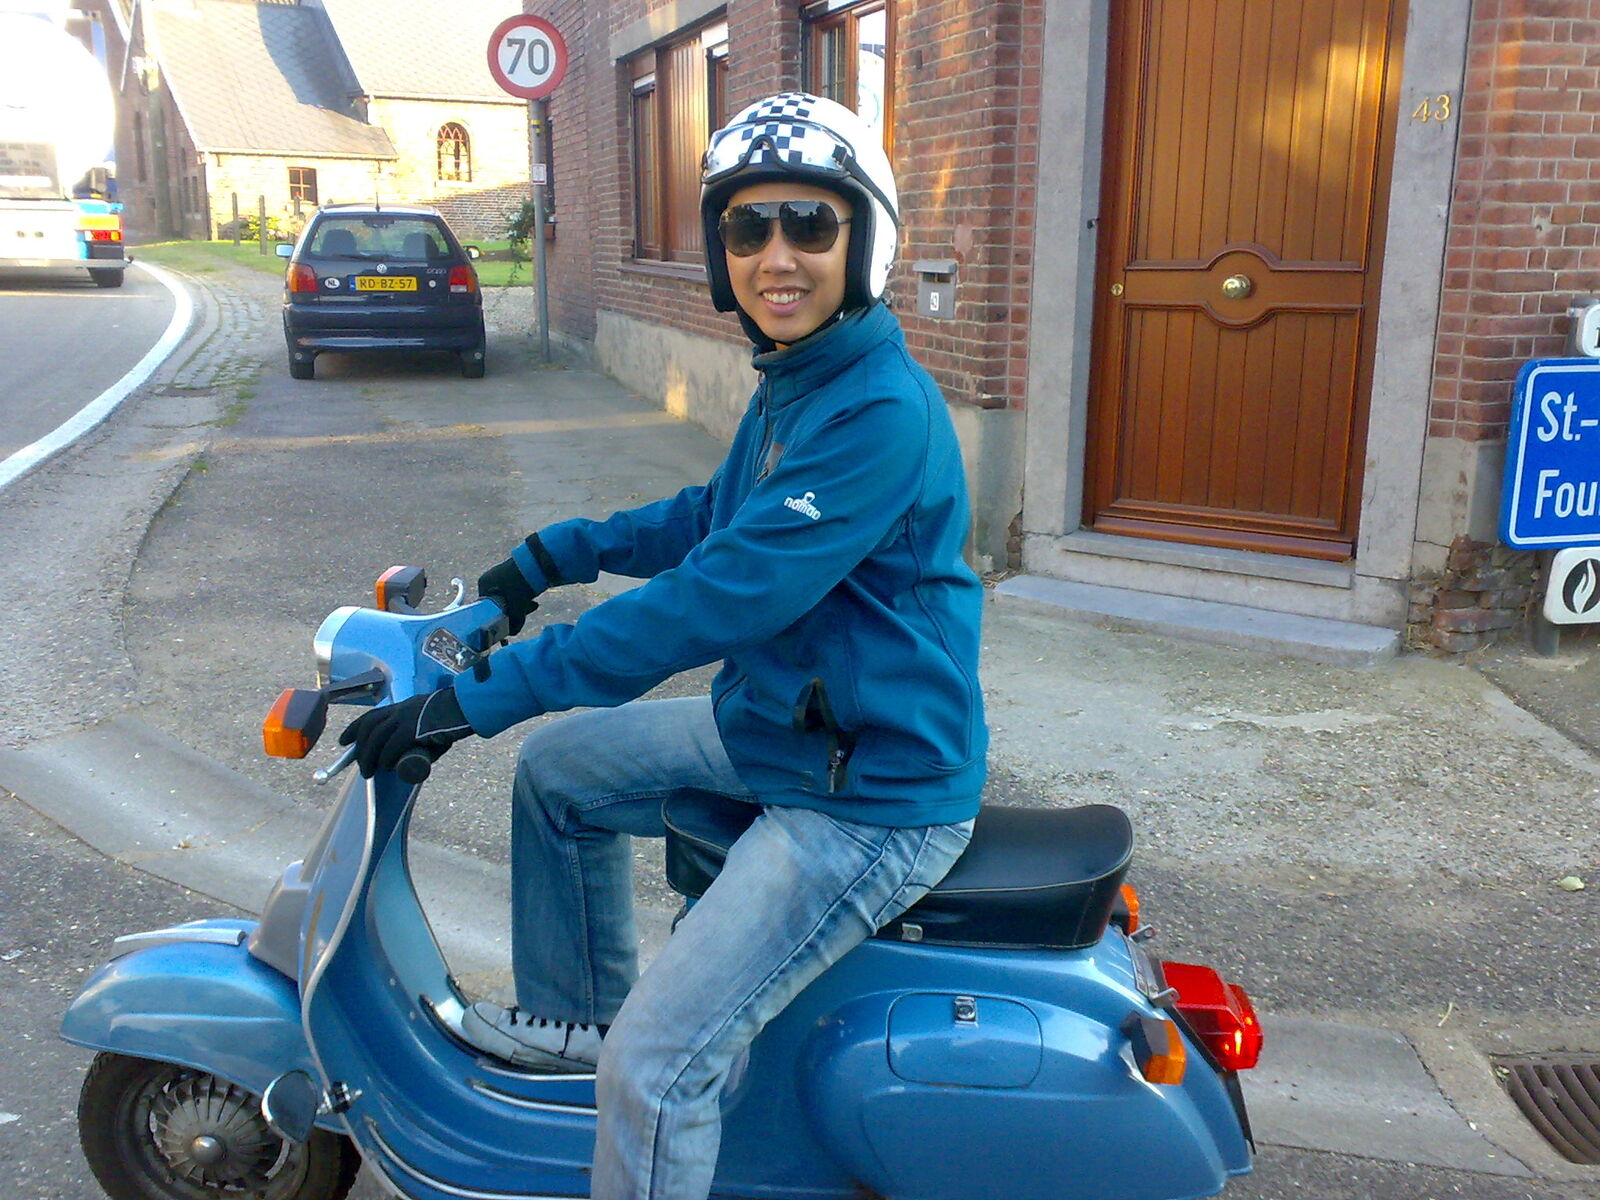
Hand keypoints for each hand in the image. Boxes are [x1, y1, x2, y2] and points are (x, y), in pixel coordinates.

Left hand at [338, 688, 473, 777]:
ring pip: (377, 738)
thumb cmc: (454, 716)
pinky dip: (386, 757)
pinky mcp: (414, 729)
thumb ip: (419, 732)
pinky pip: (393, 746)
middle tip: (360, 766)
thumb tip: (413, 753)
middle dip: (360, 749)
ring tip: (369, 772)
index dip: (354, 729)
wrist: (467, 707)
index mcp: (403, 707)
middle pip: (370, 728)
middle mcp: (400, 710)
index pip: (372, 716)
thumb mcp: (430, 719)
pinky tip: (387, 766)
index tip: (343, 741)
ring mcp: (406, 718)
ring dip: (370, 757)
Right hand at [477, 556, 538, 635]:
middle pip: (498, 603)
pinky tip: (533, 601)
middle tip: (522, 617)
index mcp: (484, 584)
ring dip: (519, 605)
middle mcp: (490, 578)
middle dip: (512, 611)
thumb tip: (511, 633)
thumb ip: (513, 623)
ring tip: (532, 606)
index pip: (486, 608)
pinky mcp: (513, 573)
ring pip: (508, 597)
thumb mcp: (517, 608)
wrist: (538, 563)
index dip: (498, 618)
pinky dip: (522, 597)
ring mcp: (501, 574)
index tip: (507, 624)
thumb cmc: (522, 585)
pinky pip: (514, 590)